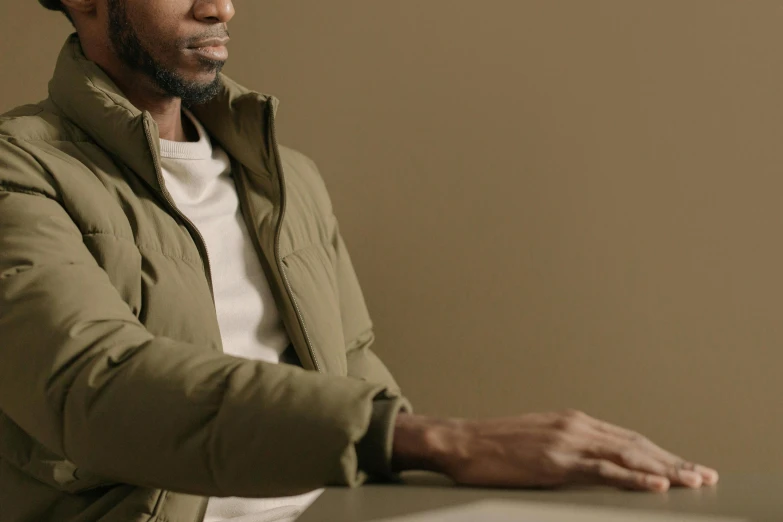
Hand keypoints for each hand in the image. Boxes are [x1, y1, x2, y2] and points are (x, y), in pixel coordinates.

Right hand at [391, 409, 718, 491]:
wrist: (460, 441)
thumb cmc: (492, 445)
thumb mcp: (536, 440)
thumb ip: (566, 447)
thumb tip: (589, 462)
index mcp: (573, 421)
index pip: (628, 439)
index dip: (660, 453)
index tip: (684, 465)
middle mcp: (576, 425)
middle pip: (637, 445)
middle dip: (674, 460)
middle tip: (705, 475)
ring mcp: (568, 441)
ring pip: (629, 455)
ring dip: (666, 469)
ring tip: (694, 480)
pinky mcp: (556, 461)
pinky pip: (604, 470)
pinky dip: (635, 477)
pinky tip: (657, 484)